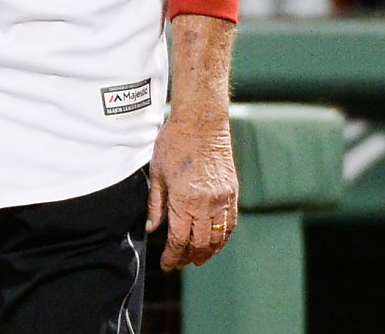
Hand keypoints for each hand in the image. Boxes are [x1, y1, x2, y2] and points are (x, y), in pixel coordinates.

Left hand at [145, 113, 237, 271]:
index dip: (172, 257)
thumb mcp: (157, 173)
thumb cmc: (175, 142)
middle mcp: (206, 202)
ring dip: (207, 252)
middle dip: (188, 258)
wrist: (202, 120)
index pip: (179, 240)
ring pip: (217, 236)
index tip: (166, 264)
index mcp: (184, 199)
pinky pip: (230, 222)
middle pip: (199, 244)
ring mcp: (222, 197)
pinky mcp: (232, 190)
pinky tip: (215, 242)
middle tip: (179, 263)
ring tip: (197, 258)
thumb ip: (155, 205)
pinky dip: (223, 237)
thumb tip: (152, 228)